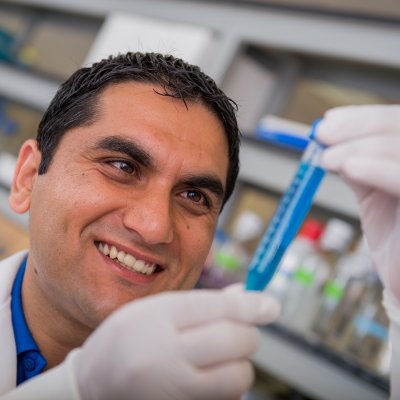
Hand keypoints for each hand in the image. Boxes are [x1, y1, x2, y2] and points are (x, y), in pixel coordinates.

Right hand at [73, 285, 279, 399]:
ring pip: (238, 377)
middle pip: (235, 342)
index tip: (271, 305)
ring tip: (219, 358)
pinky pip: (227, 399)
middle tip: (240, 331)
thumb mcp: (157, 309)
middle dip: (248, 334)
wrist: (93, 385)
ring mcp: (174, 390)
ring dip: (240, 364)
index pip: (217, 309)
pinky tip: (209, 377)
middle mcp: (166, 356)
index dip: (250, 305)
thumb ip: (203, 303)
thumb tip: (247, 295)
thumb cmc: (127, 339)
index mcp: (158, 319)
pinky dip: (228, 386)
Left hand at [316, 105, 399, 303]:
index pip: (399, 123)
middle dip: (360, 127)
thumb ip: (359, 165)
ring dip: (362, 146)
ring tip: (327, 157)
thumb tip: (329, 141)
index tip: (328, 123)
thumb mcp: (374, 194)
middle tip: (323, 134)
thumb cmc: (396, 237)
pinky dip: (378, 170)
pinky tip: (350, 167)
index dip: (365, 118)